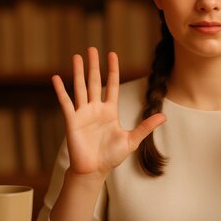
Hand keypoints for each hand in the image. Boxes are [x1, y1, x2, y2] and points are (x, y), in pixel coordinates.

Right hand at [52, 47, 165, 177]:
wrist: (94, 170)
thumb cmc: (111, 156)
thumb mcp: (132, 139)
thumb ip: (146, 126)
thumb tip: (164, 116)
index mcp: (109, 110)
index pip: (112, 85)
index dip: (112, 70)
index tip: (112, 54)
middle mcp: (95, 108)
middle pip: (95, 82)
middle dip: (94, 65)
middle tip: (92, 49)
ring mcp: (83, 113)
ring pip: (80, 87)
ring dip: (78, 72)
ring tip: (76, 56)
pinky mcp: (72, 121)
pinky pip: (66, 102)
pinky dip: (60, 90)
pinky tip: (56, 78)